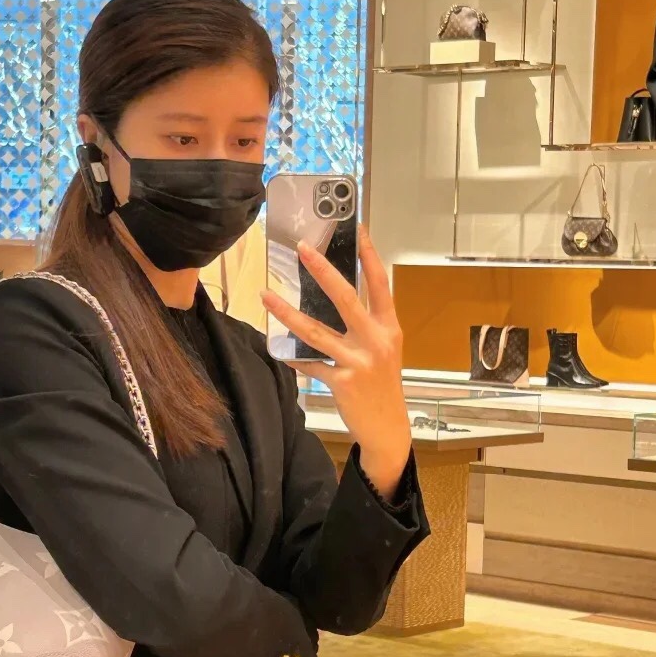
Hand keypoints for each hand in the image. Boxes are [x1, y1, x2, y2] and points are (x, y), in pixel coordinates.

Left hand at [262, 226, 411, 498]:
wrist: (388, 428)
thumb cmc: (382, 386)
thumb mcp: (383, 351)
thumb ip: (366, 326)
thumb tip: (335, 298)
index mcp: (389, 328)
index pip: (380, 284)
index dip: (369, 255)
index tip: (358, 228)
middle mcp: (377, 340)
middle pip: (346, 298)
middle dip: (322, 271)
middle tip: (303, 248)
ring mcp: (359, 361)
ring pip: (316, 331)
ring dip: (287, 312)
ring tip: (266, 295)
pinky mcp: (342, 382)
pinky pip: (309, 363)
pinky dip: (293, 357)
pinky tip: (277, 348)